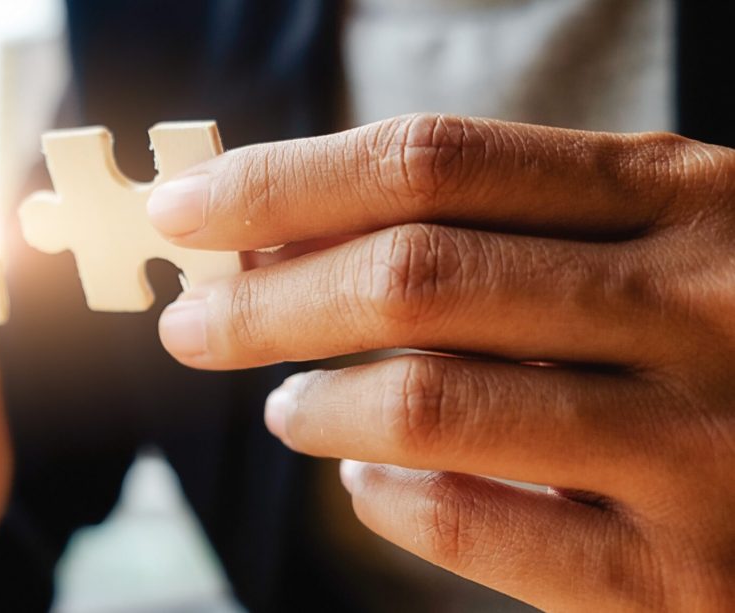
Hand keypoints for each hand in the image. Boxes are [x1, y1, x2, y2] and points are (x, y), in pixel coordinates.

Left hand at [148, 114, 734, 609]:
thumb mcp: (670, 237)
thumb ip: (512, 227)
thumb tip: (291, 241)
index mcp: (686, 198)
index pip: (435, 162)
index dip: (285, 180)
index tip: (187, 207)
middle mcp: (699, 305)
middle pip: (412, 275)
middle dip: (264, 299)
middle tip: (191, 325)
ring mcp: (701, 445)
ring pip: (430, 401)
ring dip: (318, 400)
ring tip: (284, 405)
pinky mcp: (692, 576)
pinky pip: (486, 533)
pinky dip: (394, 501)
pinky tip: (368, 480)